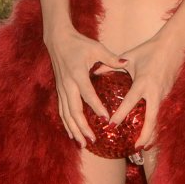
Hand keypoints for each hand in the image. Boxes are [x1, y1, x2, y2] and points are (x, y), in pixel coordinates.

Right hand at [46, 26, 123, 146]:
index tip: (106, 119)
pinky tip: (72, 134)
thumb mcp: (96, 48)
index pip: (87, 94)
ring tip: (83, 143)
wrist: (57, 40)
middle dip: (83, 127)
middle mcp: (67, 85)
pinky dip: (67, 124)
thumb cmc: (79, 43)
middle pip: (74, 110)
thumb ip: (110, 58)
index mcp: (78, 74)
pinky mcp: (59, 91)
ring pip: (66, 114)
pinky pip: (62, 111)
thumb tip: (126, 62)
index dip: (96, 107)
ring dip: (74, 130)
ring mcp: (61, 89)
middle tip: (93, 140)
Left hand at [108, 27, 184, 153]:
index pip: (131, 102)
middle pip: (152, 119)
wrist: (175, 44)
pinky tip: (150, 134)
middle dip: (145, 135)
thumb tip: (95, 70)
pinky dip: (156, 125)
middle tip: (136, 148)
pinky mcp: (169, 94)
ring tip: (143, 147)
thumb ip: (112, 66)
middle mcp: (155, 91)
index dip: (121, 114)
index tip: (111, 125)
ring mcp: (164, 95)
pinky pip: (162, 113)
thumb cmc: (150, 49)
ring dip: (152, 134)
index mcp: (143, 82)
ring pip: (159, 119)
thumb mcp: (129, 56)